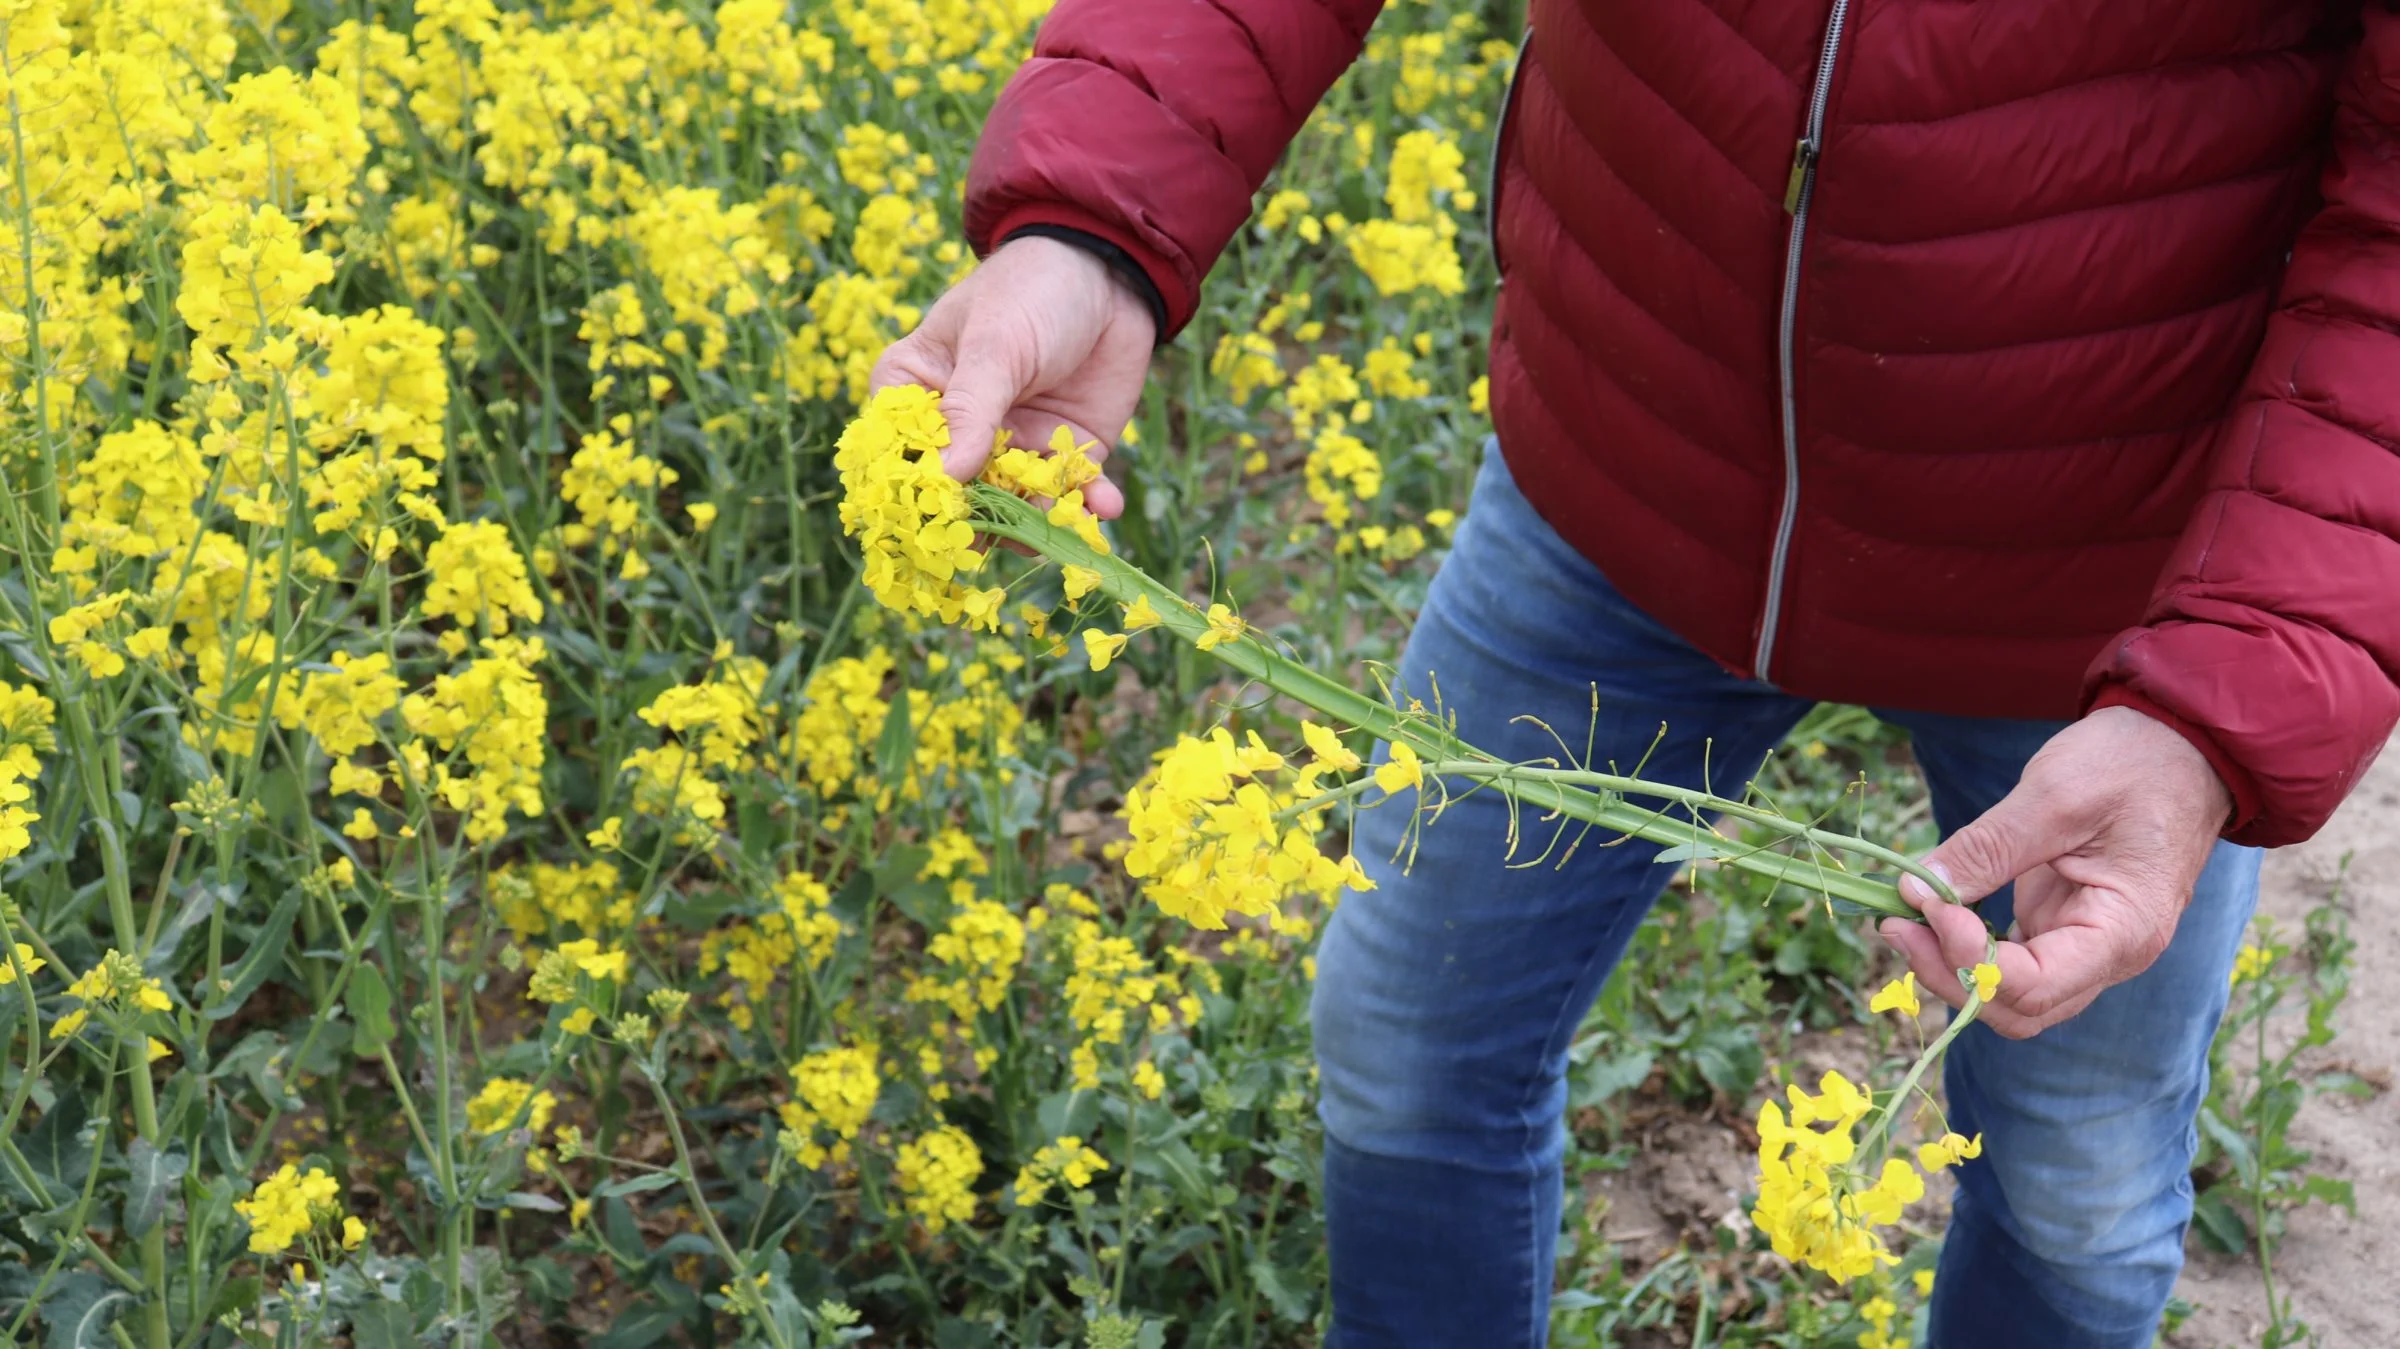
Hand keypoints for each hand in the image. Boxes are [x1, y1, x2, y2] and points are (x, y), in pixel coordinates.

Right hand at [868, 235, 1155, 516]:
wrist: (1109, 271)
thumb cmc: (1031, 290)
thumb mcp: (995, 344)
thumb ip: (971, 410)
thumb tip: (947, 477)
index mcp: (917, 390)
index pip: (897, 452)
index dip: (909, 491)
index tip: (926, 521)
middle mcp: (959, 428)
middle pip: (955, 493)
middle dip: (976, 523)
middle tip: (996, 541)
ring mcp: (1012, 445)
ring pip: (1013, 505)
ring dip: (1036, 524)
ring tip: (1059, 528)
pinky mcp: (1064, 453)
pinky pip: (1070, 494)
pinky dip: (1087, 506)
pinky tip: (1105, 507)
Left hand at [1878, 706, 2231, 1038]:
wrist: (2180, 747)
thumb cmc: (2132, 764)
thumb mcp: (2054, 796)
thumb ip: (1986, 849)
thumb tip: (1916, 887)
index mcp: (2122, 933)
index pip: (2031, 986)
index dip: (1968, 956)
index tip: (1927, 901)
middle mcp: (2108, 956)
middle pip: (2016, 1007)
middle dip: (1949, 973)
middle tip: (1896, 923)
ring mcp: (2085, 946)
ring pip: (2009, 995)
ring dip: (1951, 967)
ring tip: (1903, 918)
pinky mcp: (2063, 925)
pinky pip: (2010, 961)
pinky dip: (1966, 945)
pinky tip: (1931, 911)